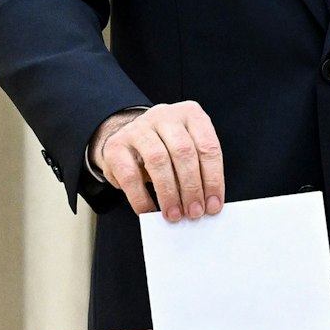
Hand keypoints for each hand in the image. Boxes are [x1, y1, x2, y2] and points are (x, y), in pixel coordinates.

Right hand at [92, 101, 225, 221]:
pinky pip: (130, 175)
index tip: (213, 205)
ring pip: (158, 160)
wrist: (129, 140)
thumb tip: (206, 204)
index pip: (208, 146)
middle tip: (194, 212)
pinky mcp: (116, 145)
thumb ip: (198, 171)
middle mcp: (164, 115)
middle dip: (191, 187)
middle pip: (183, 151)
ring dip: (169, 193)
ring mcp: (138, 128)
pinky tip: (150, 211)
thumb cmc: (166, 149)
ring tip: (174, 214)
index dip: (213, 179)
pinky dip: (142, 198)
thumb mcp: (188, 151)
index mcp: (190, 114)